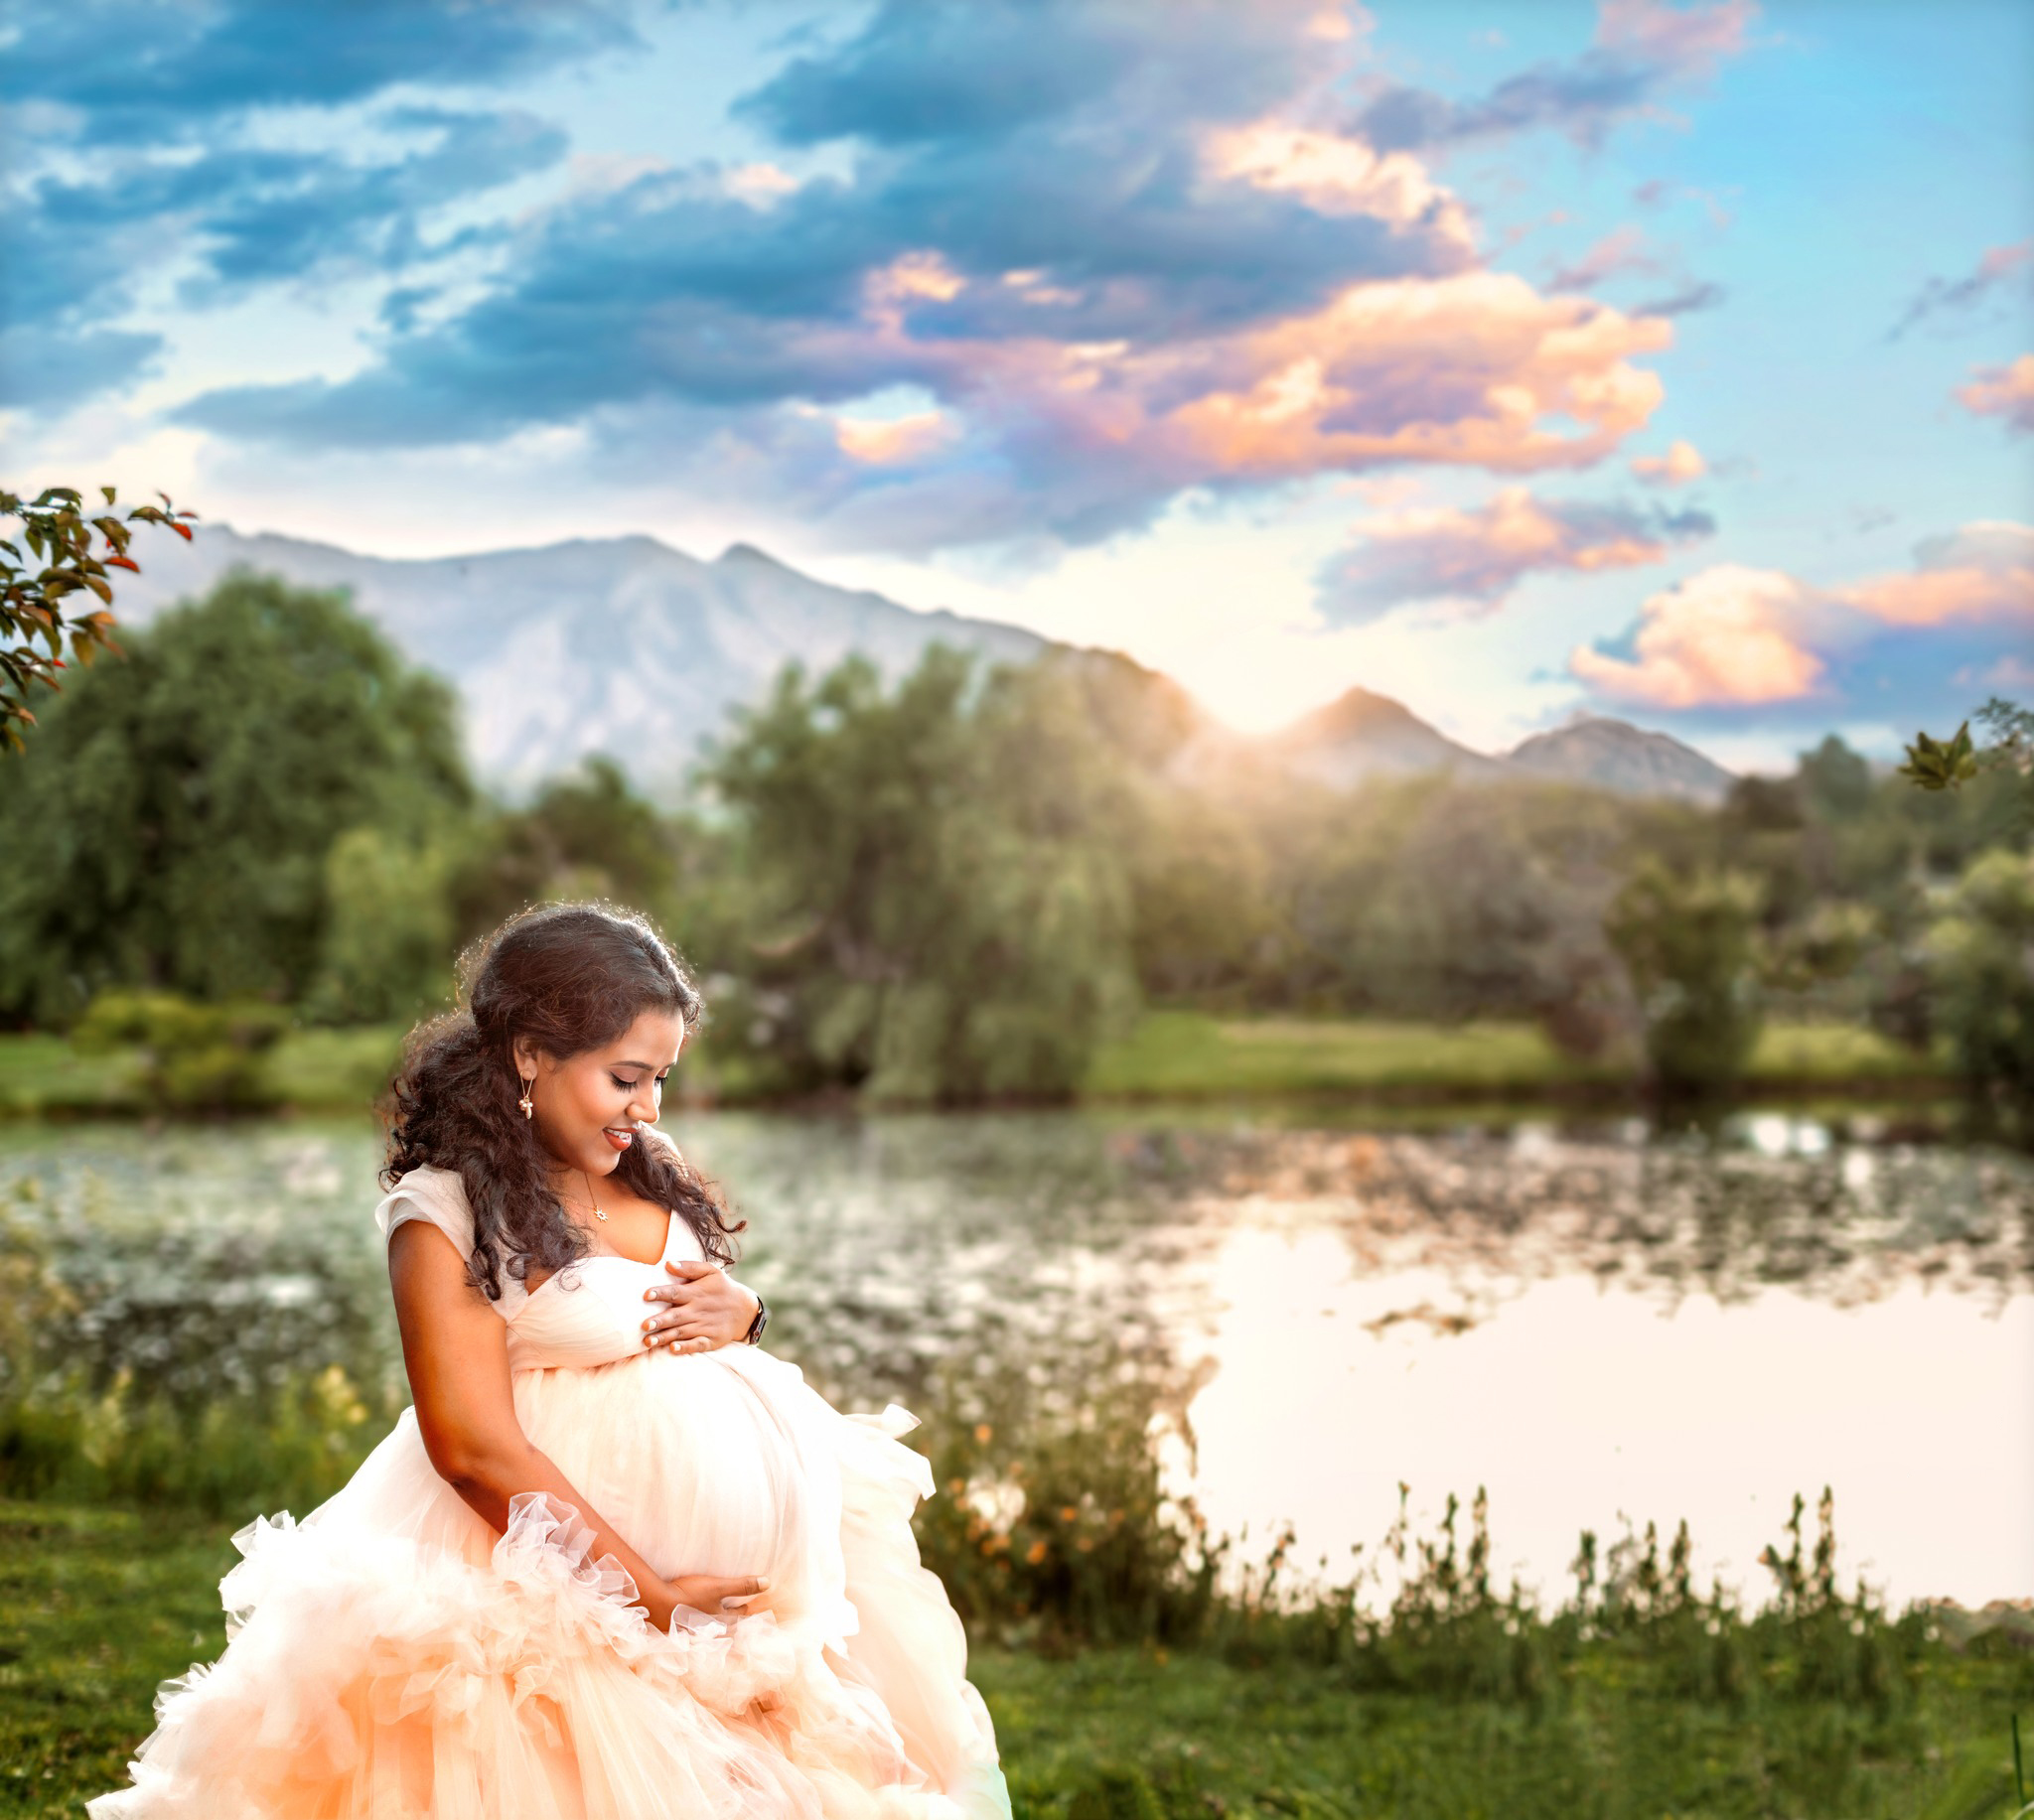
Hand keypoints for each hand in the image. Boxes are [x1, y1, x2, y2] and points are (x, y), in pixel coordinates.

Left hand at [642, 1259, 760, 1353]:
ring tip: (648, 1341)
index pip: (676, 1292)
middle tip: (644, 1325)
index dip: (661, 1293)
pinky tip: (672, 1349)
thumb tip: (668, 1263)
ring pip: (681, 1333)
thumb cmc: (721, 1287)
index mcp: (697, 1293)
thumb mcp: (711, 1271)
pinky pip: (696, 1345)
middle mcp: (698, 1310)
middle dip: (660, 1321)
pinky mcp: (710, 1340)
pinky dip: (685, 1347)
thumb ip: (689, 1267)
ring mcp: (704, 1327)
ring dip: (664, 1337)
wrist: (744, 1310)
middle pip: (676, 1316)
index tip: (646, 1295)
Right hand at [643, 1571, 771, 1629]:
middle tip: (740, 1614)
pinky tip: (694, 1623)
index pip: (740, 1616)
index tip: (752, 1608)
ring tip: (718, 1621)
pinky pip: (694, 1628)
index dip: (747, 1610)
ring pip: (710, 1628)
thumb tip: (768, 1583)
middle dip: (734, 1621)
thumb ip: (742, 1586)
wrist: (655, 1607)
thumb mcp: (718, 1587)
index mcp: (721, 1620)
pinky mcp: (679, 1629)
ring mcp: (694, 1631)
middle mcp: (709, 1629)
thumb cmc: (689, 1596)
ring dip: (716, 1625)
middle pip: (726, 1625)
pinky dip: (699, 1626)